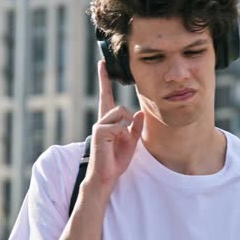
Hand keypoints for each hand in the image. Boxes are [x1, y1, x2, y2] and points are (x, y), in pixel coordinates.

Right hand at [86, 60, 144, 186]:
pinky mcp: (99, 131)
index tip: (102, 64)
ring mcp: (99, 125)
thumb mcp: (131, 141)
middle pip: (116, 104)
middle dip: (116, 104)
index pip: (106, 96)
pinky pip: (119, 125)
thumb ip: (135, 126)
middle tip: (114, 112)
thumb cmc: (116, 160)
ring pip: (120, 113)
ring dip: (126, 128)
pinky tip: (115, 145)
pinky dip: (123, 135)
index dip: (104, 80)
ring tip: (120, 143)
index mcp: (109, 121)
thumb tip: (140, 112)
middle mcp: (102, 120)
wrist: (106, 176)